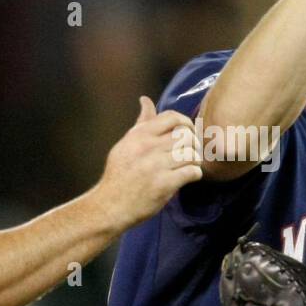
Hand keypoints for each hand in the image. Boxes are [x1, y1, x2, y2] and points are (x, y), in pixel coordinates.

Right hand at [97, 96, 202, 229]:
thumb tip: (146, 100)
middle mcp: (148, 147)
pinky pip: (192, 172)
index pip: (172, 118)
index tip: (187, 133)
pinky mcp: (164, 184)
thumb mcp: (126, 144)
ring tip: (190, 166)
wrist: (109, 206)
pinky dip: (195, 174)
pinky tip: (189, 177)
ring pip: (191, 153)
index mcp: (139, 135)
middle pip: (186, 135)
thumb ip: (142, 123)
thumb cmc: (119, 174)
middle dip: (193, 144)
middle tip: (190, 153)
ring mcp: (156, 166)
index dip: (186, 123)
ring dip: (195, 160)